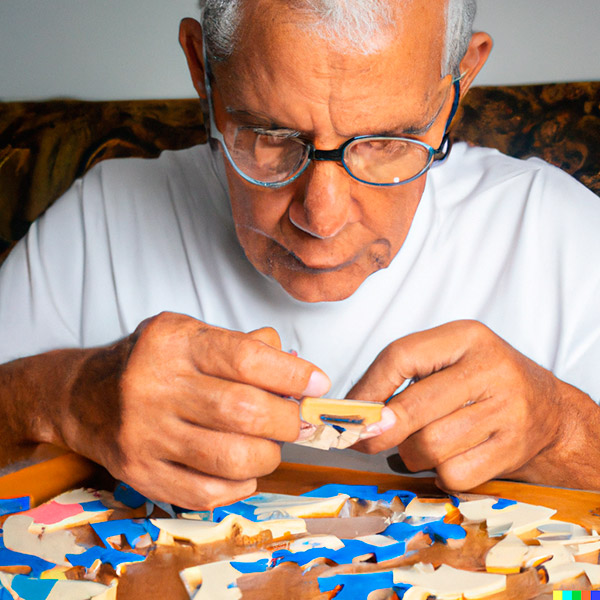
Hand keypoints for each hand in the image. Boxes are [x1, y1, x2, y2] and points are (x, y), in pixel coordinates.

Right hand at [56, 312, 329, 507]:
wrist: (85, 396)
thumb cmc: (153, 362)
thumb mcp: (192, 334)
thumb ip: (244, 345)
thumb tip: (297, 371)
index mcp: (174, 342)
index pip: (245, 358)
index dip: (291, 375)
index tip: (316, 384)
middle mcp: (154, 386)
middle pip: (243, 412)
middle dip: (287, 421)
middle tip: (297, 421)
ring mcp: (144, 435)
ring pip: (229, 458)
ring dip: (268, 455)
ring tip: (270, 444)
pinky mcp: (138, 473)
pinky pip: (204, 494)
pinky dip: (239, 486)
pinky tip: (244, 471)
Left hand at [350, 320, 599, 490]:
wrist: (550, 409)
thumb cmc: (483, 381)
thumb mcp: (449, 358)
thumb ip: (403, 375)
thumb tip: (354, 409)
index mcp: (466, 336)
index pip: (400, 356)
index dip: (367, 389)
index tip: (349, 412)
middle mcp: (490, 368)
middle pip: (413, 407)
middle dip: (379, 431)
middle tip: (363, 440)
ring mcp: (507, 410)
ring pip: (430, 446)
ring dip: (411, 454)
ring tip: (419, 444)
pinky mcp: (514, 449)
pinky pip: (454, 474)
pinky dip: (439, 473)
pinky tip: (447, 458)